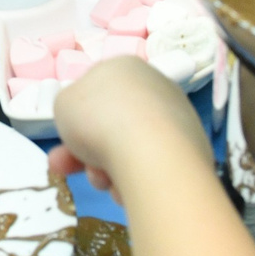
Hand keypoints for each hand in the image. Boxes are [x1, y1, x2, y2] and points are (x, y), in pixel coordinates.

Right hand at [48, 56, 209, 194]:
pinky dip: (135, 178)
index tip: (65, 141)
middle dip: (86, 151)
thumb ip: (69, 107)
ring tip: (103, 182)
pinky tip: (126, 188)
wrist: (151, 153)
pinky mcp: (191, 147)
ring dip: (107, 168)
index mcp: (124, 67)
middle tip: (66, 169)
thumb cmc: (98, 120)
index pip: (95, 91)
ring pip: (129, 148)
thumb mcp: (62, 105)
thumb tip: (85, 119)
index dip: (76, 119)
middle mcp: (154, 86)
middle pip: (111, 124)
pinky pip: (152, 164)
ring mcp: (177, 116)